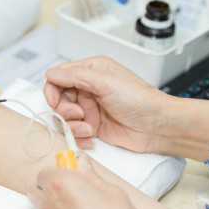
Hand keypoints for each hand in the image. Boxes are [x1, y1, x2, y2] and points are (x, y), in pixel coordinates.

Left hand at [26, 161, 151, 208]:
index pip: (44, 173)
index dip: (56, 176)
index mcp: (59, 183)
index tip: (67, 180)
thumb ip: (89, 174)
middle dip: (47, 192)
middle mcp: (46, 203)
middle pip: (35, 191)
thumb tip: (80, 161)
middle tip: (68, 197)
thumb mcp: (110, 189)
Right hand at [44, 57, 165, 152]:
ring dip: (73, 125)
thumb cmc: (139, 100)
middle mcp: (88, 88)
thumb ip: (75, 76)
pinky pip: (74, 132)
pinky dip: (79, 137)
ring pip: (64, 118)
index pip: (58, 77)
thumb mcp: (104, 82)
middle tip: (79, 114)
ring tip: (89, 127)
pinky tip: (92, 137)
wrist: (157, 127)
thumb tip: (50, 74)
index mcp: (90, 71)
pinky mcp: (92, 126)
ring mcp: (89, 108)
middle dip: (64, 110)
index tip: (56, 101)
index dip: (53, 90)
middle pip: (58, 99)